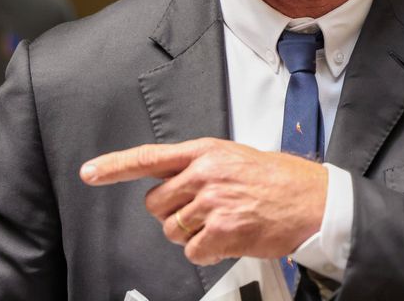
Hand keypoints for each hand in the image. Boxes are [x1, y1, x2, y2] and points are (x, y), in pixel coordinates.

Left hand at [80, 138, 326, 265]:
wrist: (313, 201)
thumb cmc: (278, 180)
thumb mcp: (234, 157)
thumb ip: (199, 167)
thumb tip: (171, 184)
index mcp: (205, 151)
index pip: (149, 157)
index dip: (114, 167)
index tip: (90, 173)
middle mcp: (204, 173)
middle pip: (156, 204)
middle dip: (173, 214)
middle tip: (203, 212)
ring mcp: (212, 202)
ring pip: (173, 230)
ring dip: (192, 235)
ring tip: (222, 224)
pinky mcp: (223, 230)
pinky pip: (193, 251)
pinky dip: (208, 253)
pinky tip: (229, 240)